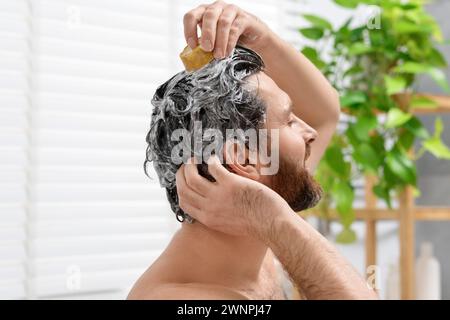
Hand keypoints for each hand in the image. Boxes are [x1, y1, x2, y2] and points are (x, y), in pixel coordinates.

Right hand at [175, 156, 291, 239]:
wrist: (271, 224)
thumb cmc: (254, 223)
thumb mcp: (228, 225)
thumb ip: (217, 216)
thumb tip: (210, 206)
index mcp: (208, 219)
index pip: (183, 203)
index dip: (180, 188)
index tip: (183, 179)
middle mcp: (209, 208)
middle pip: (184, 189)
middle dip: (182, 174)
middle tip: (185, 165)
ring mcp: (219, 196)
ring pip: (193, 177)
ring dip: (191, 165)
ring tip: (195, 159)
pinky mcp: (231, 184)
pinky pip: (214, 168)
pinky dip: (212, 160)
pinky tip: (215, 158)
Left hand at [183, 0, 274, 58]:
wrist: (253, 40)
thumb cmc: (228, 40)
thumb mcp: (213, 43)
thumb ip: (203, 47)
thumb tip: (193, 60)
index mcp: (204, 13)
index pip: (191, 16)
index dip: (189, 30)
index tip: (193, 46)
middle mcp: (217, 8)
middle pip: (208, 15)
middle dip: (207, 33)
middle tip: (207, 49)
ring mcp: (231, 11)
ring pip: (223, 22)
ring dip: (219, 41)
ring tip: (218, 55)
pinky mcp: (244, 18)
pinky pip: (235, 28)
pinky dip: (230, 42)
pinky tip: (227, 52)